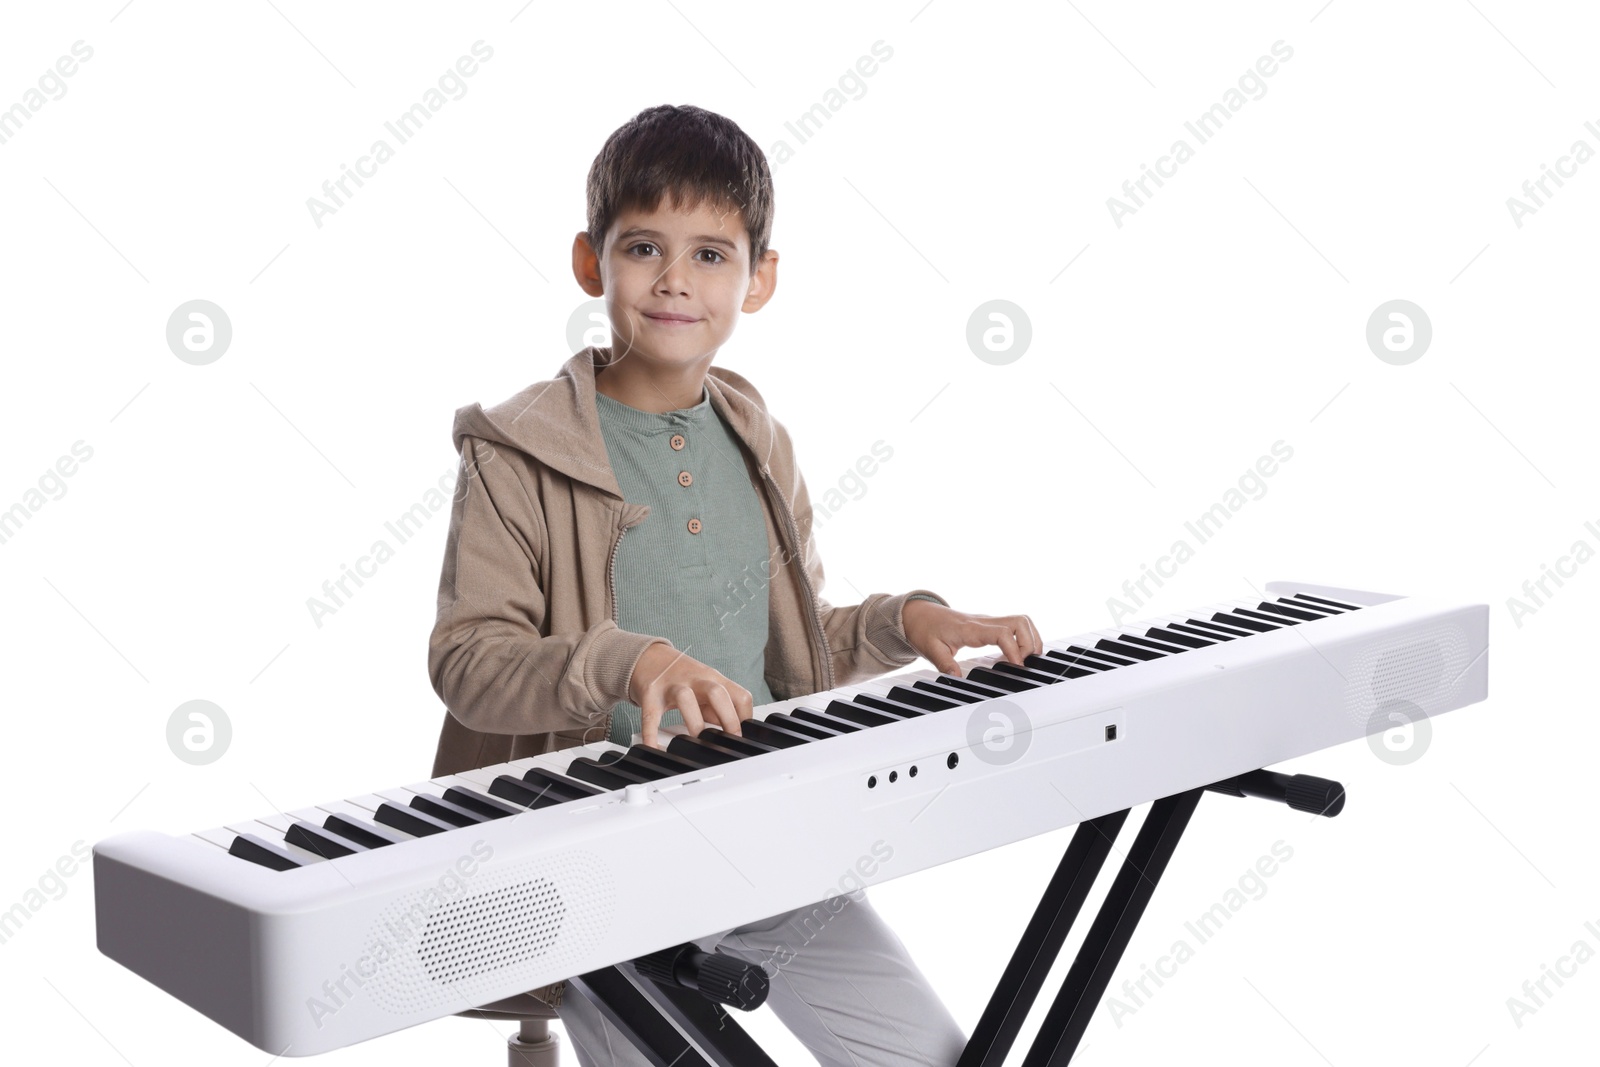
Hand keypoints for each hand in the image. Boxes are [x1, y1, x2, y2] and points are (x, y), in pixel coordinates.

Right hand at [627, 642, 753, 748]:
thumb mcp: (706, 688)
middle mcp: (695, 680)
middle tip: (727, 741)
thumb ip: (719, 709)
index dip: (745, 718)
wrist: (649, 657)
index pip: (740, 695)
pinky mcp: (650, 695)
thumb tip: (734, 736)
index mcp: (714, 680)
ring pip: (685, 697)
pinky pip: (651, 715)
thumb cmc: (683, 678)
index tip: (742, 738)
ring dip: (693, 722)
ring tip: (695, 742)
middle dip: (727, 718)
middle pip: (717, 692)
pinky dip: (651, 734)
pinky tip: (653, 748)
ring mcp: (672, 686)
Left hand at [902, 599, 1041, 677]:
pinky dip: (1024, 638)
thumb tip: (957, 678)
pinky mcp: (990, 624)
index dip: (1015, 650)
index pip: (1002, 633)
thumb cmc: (925, 630)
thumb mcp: (930, 650)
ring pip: (1022, 621)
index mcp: (971, 628)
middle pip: (1020, 621)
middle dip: (1030, 643)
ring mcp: (988, 621)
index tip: (1018, 667)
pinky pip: (1015, 625)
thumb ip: (945, 665)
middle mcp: (983, 622)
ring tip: (1026, 661)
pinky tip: (1020, 655)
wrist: (919, 614)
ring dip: (1031, 639)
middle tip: (1024, 664)